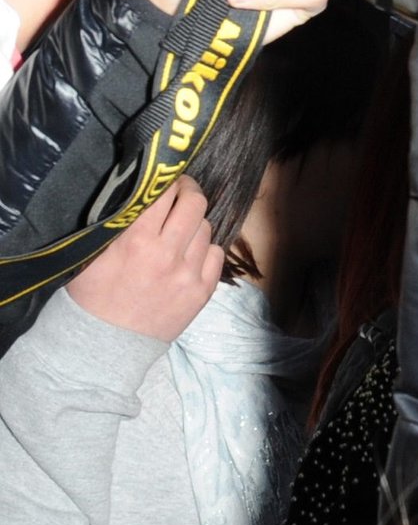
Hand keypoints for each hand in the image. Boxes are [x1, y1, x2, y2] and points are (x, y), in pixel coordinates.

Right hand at [67, 176, 223, 340]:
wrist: (104, 343)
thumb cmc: (92, 295)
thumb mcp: (94, 252)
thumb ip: (118, 222)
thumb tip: (139, 192)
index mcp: (137, 241)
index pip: (164, 193)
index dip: (167, 182)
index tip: (165, 181)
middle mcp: (168, 254)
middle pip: (195, 203)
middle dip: (189, 192)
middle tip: (182, 192)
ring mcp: (189, 274)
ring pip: (207, 227)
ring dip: (194, 223)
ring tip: (180, 229)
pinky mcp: (203, 292)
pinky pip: (216, 254)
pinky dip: (205, 248)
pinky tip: (189, 253)